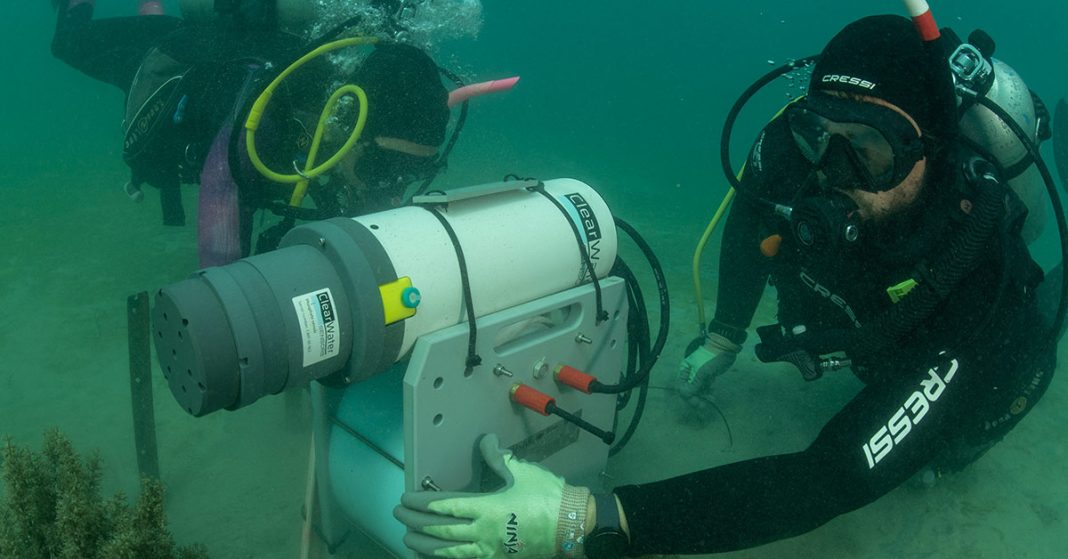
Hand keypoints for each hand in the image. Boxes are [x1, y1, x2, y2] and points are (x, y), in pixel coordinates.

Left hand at [394, 434, 590, 558]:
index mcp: (486, 507)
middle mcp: (483, 531)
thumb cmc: (547, 496)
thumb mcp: (522, 471)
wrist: (572, 524)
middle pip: (440, 530)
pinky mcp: (498, 558)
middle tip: (399, 516)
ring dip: (425, 546)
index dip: (422, 503)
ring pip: (448, 551)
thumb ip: (498, 457)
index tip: (406, 498)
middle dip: (416, 524)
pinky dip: (447, 558)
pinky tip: (438, 556)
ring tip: (408, 541)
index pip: (444, 506)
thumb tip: (486, 441)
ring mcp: (489, 549)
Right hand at [676, 333, 739, 418]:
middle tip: (703, 405)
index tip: (694, 400)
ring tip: (711, 399)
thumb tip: (685, 395)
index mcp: (685, 370)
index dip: (686, 395)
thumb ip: (694, 384)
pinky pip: (705, 388)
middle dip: (695, 398)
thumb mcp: (702, 372)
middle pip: (689, 391)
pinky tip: (713, 395)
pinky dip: (708, 393)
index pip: (681, 386)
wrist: (725, 349)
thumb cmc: (710, 358)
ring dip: (703, 397)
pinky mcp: (707, 378)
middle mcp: (690, 374)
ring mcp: (699, 376)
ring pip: (697, 391)